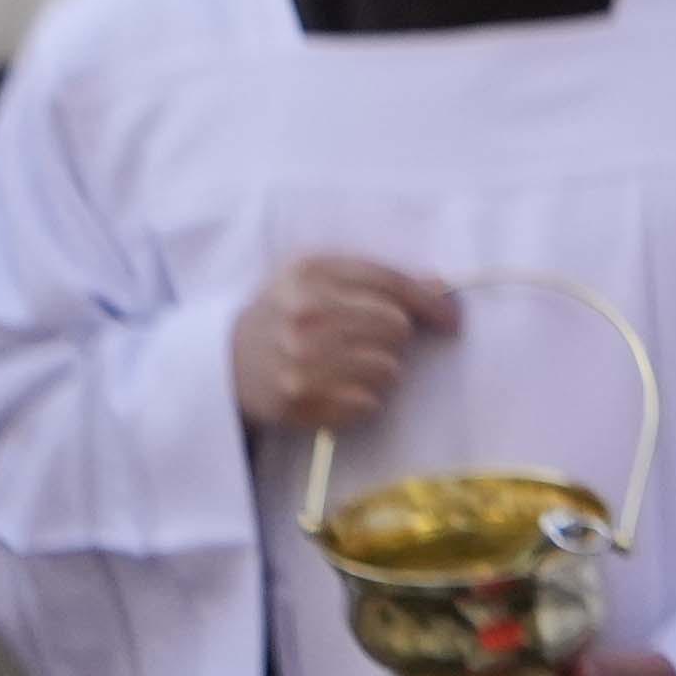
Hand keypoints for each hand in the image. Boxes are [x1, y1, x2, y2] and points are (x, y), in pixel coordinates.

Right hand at [229, 253, 462, 437]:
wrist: (225, 361)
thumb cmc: (284, 313)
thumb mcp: (316, 278)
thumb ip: (375, 278)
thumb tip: (441, 289)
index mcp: (310, 272)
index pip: (390, 283)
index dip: (430, 302)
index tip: (450, 318)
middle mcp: (306, 314)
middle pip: (396, 328)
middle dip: (397, 336)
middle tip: (376, 341)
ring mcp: (302, 361)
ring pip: (389, 369)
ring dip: (382, 369)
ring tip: (350, 364)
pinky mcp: (302, 402)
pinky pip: (370, 403)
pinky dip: (364, 399)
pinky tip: (337, 388)